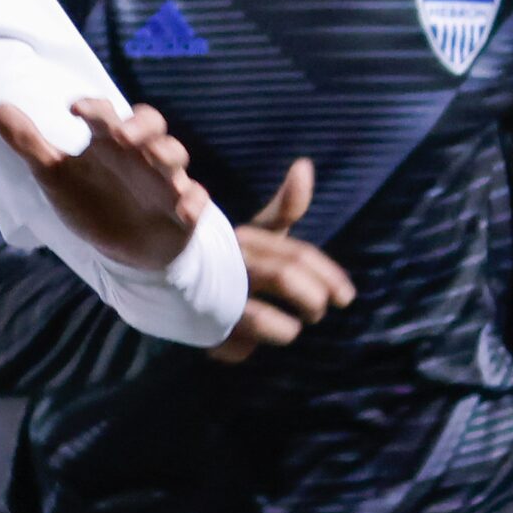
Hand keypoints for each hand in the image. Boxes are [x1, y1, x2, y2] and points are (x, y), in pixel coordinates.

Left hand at [0, 98, 209, 273]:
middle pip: (151, 124)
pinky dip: (194, 203)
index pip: (105, 113)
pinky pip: (197, 200)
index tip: (74, 109)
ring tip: (154, 160)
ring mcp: (164, 181)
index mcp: (109, 142)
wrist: (126, 249)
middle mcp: (140, 155)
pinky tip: (183, 211)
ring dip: (168, 155)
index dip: (94, 108)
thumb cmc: (92, 202)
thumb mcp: (55, 175)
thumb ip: (29, 144)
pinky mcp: (183, 211)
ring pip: (176, 155)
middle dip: (141, 125)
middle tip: (123, 135)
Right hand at [210, 158, 357, 362]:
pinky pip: (237, 347)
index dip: (327, 275)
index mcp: (248, 239)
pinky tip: (246, 344)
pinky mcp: (201, 328)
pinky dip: (246, 349)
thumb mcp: (257, 232)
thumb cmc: (225, 255)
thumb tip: (304, 163)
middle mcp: (230, 264)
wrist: (165, 279)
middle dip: (312, 300)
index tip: (346, 297)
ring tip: (290, 328)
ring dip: (286, 328)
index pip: (297, 255)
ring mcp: (214, 296)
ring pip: (261, 319)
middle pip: (284, 278)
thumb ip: (286, 206)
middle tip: (318, 312)